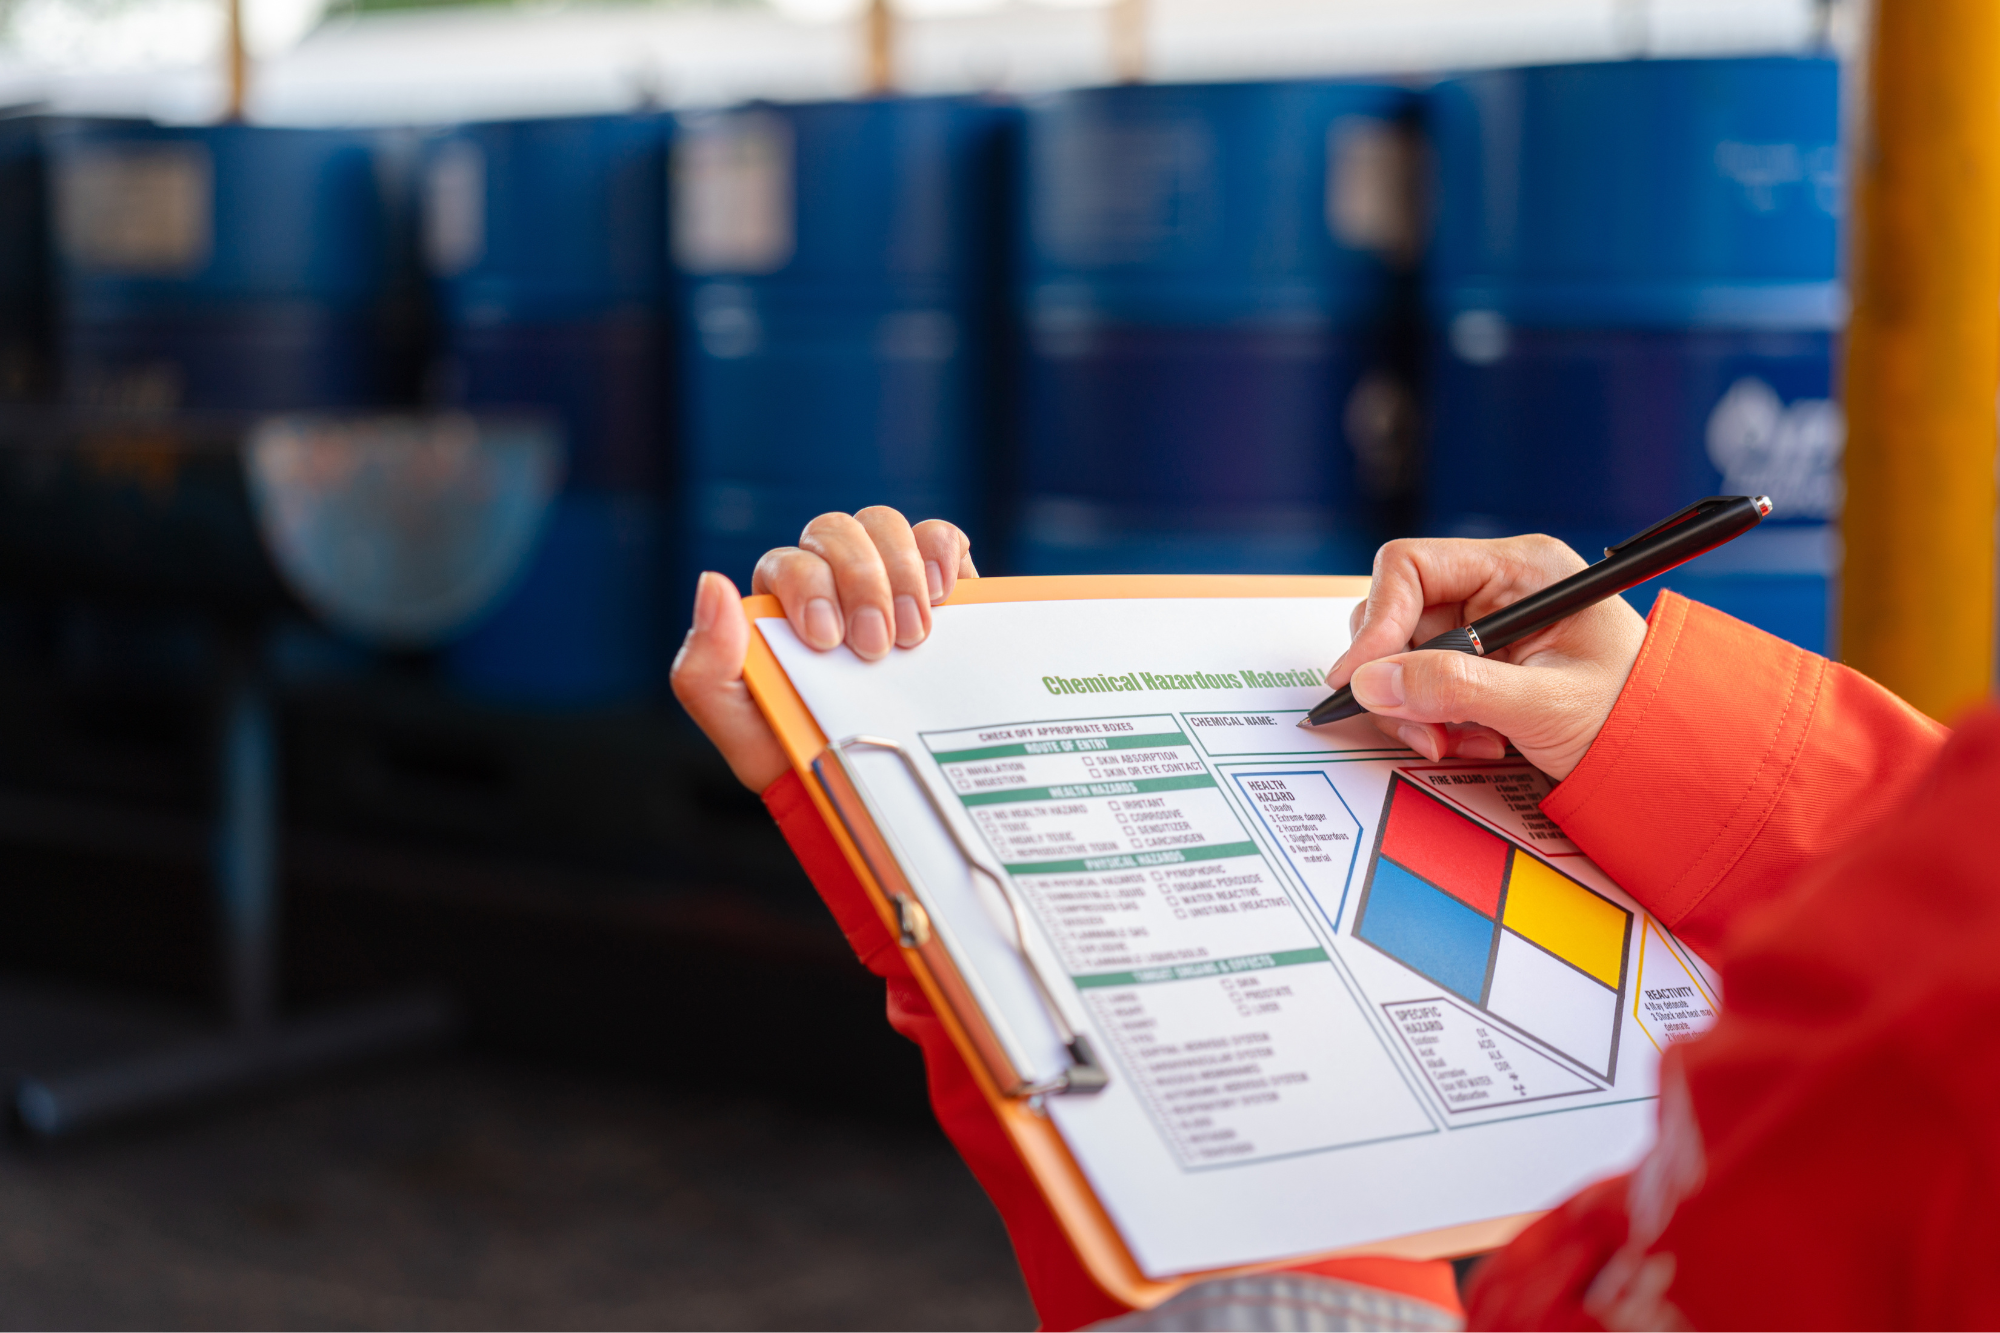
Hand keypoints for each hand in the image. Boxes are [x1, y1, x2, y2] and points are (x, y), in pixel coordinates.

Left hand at [670, 508, 977, 791]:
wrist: (868, 783)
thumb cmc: (797, 750)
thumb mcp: (738, 724)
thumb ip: (705, 664)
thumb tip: (712, 584)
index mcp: (780, 600)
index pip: (789, 561)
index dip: (809, 587)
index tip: (828, 641)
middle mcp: (830, 575)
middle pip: (838, 531)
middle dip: (861, 582)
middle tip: (875, 647)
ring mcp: (884, 575)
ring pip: (884, 525)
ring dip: (900, 572)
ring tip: (913, 635)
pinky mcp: (936, 585)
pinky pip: (939, 537)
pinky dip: (941, 553)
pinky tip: (943, 594)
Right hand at [1324, 535, 1646, 780]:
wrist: (1664, 756)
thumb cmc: (1629, 715)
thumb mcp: (1543, 704)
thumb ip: (1456, 689)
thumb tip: (1372, 683)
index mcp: (1519, 568)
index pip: (1411, 567)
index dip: (1377, 619)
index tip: (1361, 678)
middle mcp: (1493, 588)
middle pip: (1397, 616)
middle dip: (1399, 679)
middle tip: (1423, 730)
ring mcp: (1482, 628)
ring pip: (1401, 658)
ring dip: (1417, 709)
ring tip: (1459, 742)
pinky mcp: (1477, 665)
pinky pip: (1422, 686)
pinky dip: (1433, 721)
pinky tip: (1474, 742)